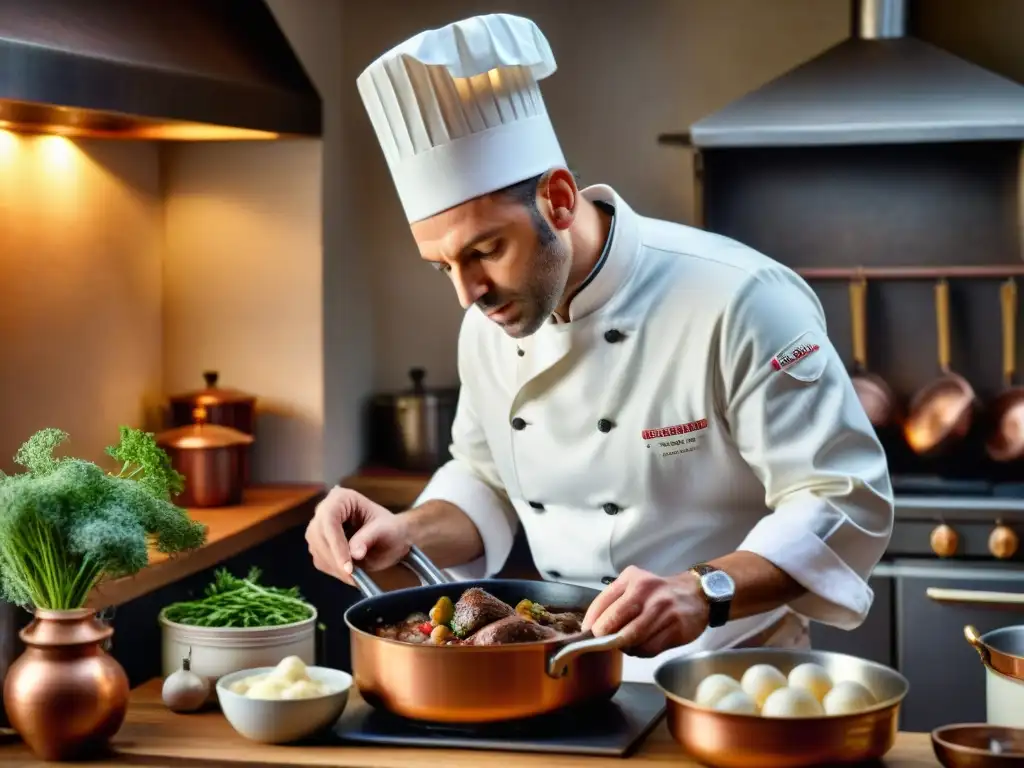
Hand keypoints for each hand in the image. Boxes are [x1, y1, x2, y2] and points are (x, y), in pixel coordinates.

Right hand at [304, 486, 410, 586]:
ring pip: (317, 550)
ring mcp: (319, 527)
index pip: (330, 519)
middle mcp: (325, 510)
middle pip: (318, 535)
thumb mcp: (386, 530)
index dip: (336, 543)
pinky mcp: (319, 545)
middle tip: (352, 576)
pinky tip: (350, 574)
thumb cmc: (391, 529)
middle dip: (335, 559)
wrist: (391, 538)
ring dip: (334, 567)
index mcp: (342, 498)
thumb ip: (369, 538)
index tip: (348, 565)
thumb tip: (354, 553)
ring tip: (355, 577)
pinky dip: (334, 570)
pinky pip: (320, 560)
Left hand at [581, 566, 709, 657]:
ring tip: (627, 643)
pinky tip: (643, 644)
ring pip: (631, 639)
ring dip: (625, 646)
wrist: (697, 594)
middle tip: (605, 642)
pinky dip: (641, 651)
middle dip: (605, 638)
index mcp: (631, 579)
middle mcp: (646, 591)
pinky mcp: (675, 628)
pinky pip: (649, 648)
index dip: (591, 624)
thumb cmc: (659, 593)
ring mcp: (662, 609)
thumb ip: (615, 603)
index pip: (602, 603)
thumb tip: (593, 629)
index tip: (588, 635)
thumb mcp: (635, 586)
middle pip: (614, 623)